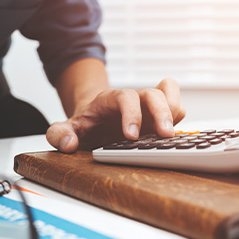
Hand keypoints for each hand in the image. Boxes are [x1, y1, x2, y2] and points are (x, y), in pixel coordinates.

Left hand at [46, 78, 184, 151]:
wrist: (95, 117)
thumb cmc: (85, 123)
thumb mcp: (67, 128)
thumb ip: (59, 134)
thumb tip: (68, 144)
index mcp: (110, 100)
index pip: (125, 97)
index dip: (131, 114)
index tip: (131, 136)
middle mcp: (132, 100)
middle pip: (153, 93)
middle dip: (161, 113)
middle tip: (164, 136)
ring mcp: (146, 107)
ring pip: (169, 97)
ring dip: (173, 113)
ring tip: (169, 135)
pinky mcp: (157, 115)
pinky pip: (176, 107)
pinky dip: (179, 117)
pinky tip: (170, 133)